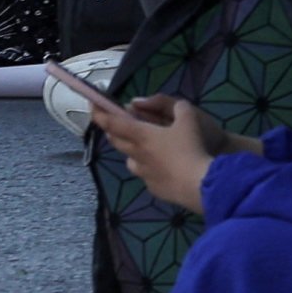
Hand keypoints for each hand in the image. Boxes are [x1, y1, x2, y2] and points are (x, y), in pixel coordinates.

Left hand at [91, 90, 251, 216]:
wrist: (200, 185)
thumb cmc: (191, 148)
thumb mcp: (189, 117)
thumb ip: (174, 106)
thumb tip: (158, 104)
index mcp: (143, 135)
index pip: (114, 123)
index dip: (100, 114)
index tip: (92, 106)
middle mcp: (138, 155)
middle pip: (116, 142)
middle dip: (112, 130)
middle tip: (115, 123)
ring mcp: (144, 174)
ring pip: (129, 161)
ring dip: (130, 152)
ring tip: (142, 148)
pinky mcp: (154, 188)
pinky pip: (145, 176)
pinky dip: (148, 169)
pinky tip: (163, 168)